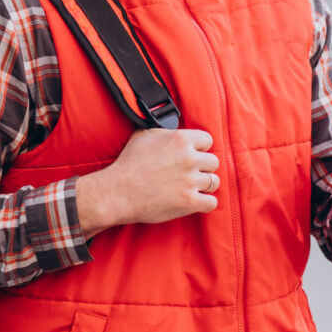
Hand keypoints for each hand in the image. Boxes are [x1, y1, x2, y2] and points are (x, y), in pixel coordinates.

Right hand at [76, 129, 218, 238]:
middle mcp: (189, 158)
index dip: (199, 148)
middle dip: (203, 168)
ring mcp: (190, 181)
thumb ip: (164, 131)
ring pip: (214, 182)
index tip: (192, 155)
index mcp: (180, 139)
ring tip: (191, 187)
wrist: (118, 192)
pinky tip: (196, 201)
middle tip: (190, 173)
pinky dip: (205, 203)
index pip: (208, 140)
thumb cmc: (128, 163)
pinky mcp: (189, 202)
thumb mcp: (143, 135)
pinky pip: (211, 202)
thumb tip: (171, 128)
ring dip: (204, 185)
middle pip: (213, 162)